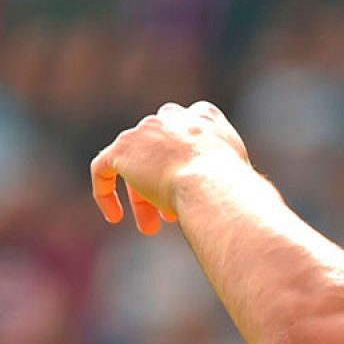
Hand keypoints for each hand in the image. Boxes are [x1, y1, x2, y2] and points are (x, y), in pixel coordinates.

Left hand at [91, 101, 250, 234]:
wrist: (212, 183)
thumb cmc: (235, 188)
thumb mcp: (241, 176)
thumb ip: (226, 177)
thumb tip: (237, 201)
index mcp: (206, 116)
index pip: (188, 132)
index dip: (186, 162)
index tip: (189, 187)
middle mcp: (172, 117)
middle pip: (159, 147)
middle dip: (164, 180)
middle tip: (169, 215)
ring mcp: (145, 130)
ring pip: (136, 163)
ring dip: (143, 196)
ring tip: (150, 227)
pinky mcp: (122, 149)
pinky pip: (103, 168)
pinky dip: (105, 191)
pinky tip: (114, 216)